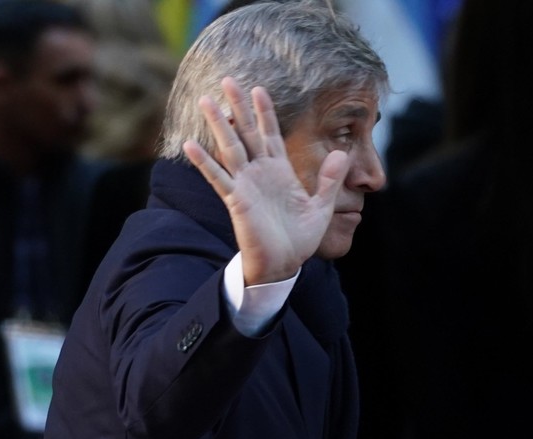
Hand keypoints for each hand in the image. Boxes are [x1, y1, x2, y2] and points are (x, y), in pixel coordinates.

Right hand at [183, 77, 349, 285]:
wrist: (283, 265)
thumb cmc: (299, 239)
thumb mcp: (321, 207)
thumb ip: (329, 180)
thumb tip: (341, 154)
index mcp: (279, 171)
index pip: (270, 134)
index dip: (264, 112)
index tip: (258, 88)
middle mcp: (259, 173)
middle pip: (246, 132)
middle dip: (238, 106)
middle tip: (227, 79)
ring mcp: (245, 185)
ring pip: (230, 147)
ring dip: (218, 124)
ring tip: (206, 100)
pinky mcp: (236, 200)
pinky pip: (218, 177)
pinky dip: (204, 162)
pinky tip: (190, 144)